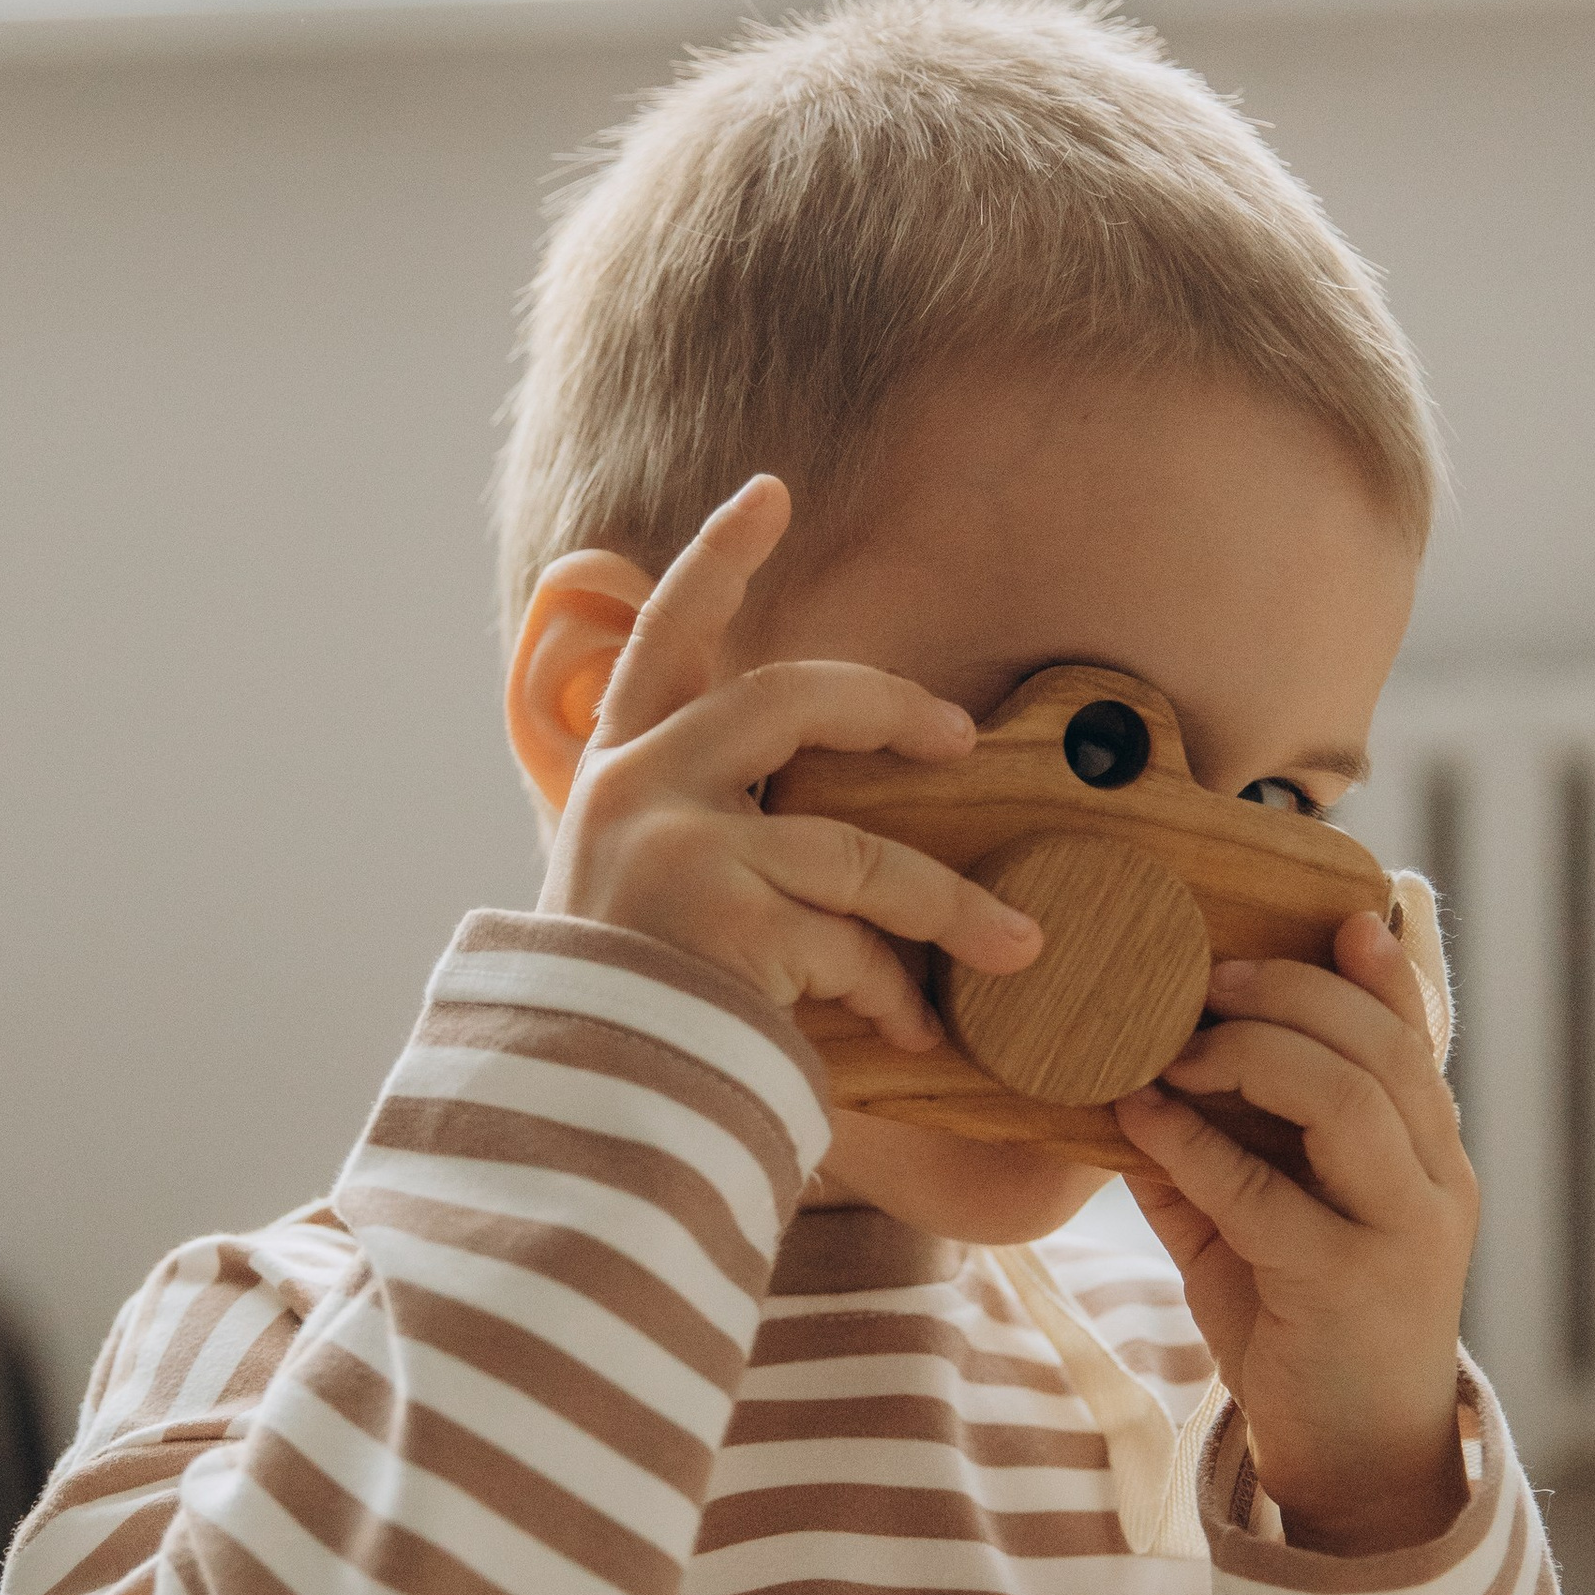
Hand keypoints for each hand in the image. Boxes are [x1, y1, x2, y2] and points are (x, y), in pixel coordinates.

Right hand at [539, 476, 1043, 1049]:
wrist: (573, 1105)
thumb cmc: (624, 1000)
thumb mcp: (637, 887)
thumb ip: (702, 825)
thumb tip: (819, 799)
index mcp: (615, 769)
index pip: (662, 638)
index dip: (717, 560)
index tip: (771, 490)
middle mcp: (637, 790)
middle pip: (786, 701)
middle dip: (889, 710)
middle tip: (960, 738)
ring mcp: (678, 850)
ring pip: (855, 852)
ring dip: (951, 906)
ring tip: (1021, 943)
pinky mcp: (725, 922)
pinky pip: (852, 945)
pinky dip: (895, 991)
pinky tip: (917, 1030)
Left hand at [1113, 912, 1478, 1555]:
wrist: (1351, 1460)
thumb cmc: (1303, 1328)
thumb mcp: (1261, 1227)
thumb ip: (1218, 1152)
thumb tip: (1134, 1077)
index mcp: (1426, 1157)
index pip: (1417, 1037)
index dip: (1383, 970)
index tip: (1338, 913)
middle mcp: (1433, 1184)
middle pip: (1382, 1050)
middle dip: (1294, 995)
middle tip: (1211, 978)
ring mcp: (1401, 1234)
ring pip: (1351, 1101)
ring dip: (1257, 1053)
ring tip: (1179, 1041)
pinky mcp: (1346, 1286)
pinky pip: (1268, 1194)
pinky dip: (1197, 1145)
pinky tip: (1144, 1118)